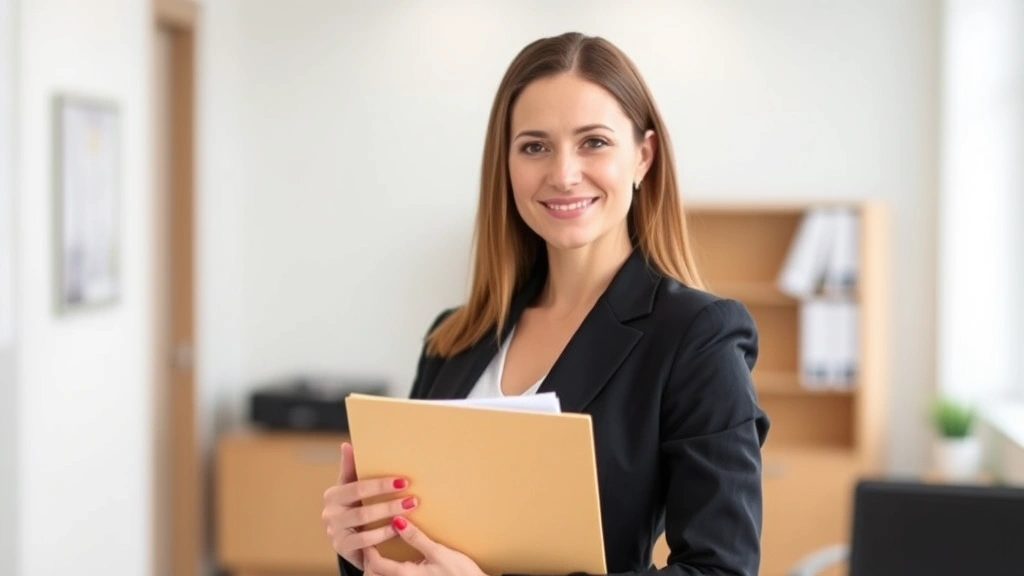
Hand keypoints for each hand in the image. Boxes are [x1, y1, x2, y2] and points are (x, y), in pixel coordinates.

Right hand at [321, 442, 418, 568]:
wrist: (351, 540)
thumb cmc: (356, 508)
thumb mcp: (353, 489)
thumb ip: (351, 469)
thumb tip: (347, 445)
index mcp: (333, 495)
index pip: (357, 487)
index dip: (380, 485)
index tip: (404, 481)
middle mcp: (330, 513)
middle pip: (362, 508)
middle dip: (389, 504)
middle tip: (412, 500)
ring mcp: (335, 532)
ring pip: (364, 524)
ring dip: (388, 518)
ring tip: (408, 514)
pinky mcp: (342, 548)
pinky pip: (365, 542)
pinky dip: (382, 535)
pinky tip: (398, 530)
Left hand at [364, 516, 486, 575]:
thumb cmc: (460, 574)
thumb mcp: (438, 552)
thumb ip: (416, 538)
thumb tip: (397, 521)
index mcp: (405, 575)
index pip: (374, 564)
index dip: (367, 549)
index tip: (368, 535)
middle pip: (372, 575)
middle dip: (368, 561)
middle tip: (371, 542)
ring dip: (376, 568)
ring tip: (380, 553)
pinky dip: (387, 572)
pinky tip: (394, 564)